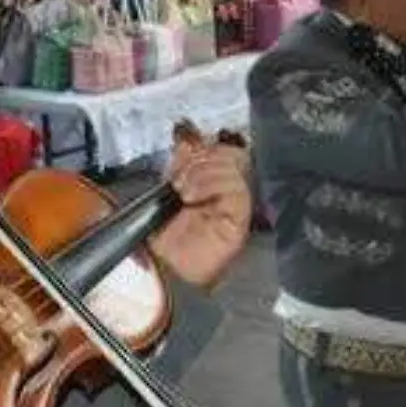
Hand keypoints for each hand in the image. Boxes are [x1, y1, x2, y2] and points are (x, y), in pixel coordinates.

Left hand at [149, 133, 251, 289]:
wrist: (166, 270)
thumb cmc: (164, 240)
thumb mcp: (164, 192)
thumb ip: (177, 166)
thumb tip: (185, 136)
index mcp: (207, 181)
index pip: (216, 149)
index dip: (201, 143)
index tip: (183, 144)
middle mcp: (225, 190)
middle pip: (228, 153)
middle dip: (200, 157)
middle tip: (178, 178)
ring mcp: (235, 204)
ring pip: (233, 167)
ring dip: (202, 172)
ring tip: (183, 190)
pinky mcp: (241, 218)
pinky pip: (236, 189)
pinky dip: (212, 185)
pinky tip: (193, 197)